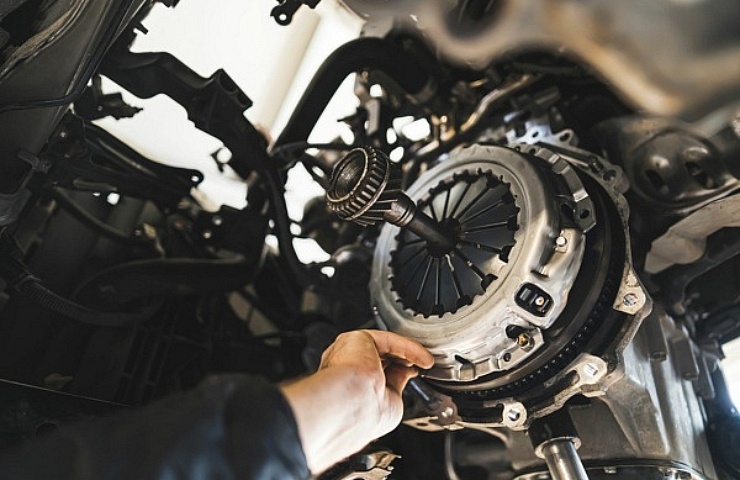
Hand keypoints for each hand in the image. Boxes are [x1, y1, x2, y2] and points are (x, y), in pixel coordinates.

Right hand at [280, 330, 433, 473]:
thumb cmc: (362, 414)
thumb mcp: (389, 402)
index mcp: (347, 387)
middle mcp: (344, 369)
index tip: (414, 376)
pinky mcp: (357, 340)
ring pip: (384, 346)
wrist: (351, 404)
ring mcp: (349, 353)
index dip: (397, 373)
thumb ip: (397, 384)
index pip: (374, 374)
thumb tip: (409, 373)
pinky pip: (388, 340)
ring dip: (408, 353)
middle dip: (403, 361)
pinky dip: (408, 348)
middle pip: (379, 357)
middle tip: (422, 367)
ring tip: (426, 362)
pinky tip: (422, 357)